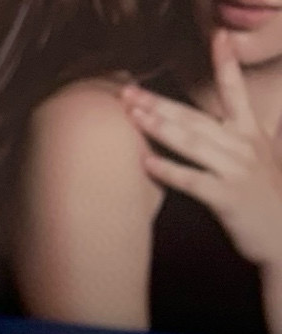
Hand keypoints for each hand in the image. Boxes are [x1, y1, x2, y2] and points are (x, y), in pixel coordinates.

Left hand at [123, 30, 281, 280]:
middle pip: (196, 117)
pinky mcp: (227, 196)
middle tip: (129, 92)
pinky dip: (169, 171)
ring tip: (133, 117)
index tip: (218, 36)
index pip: (236, 91)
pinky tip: (146, 163)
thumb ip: (251, 132)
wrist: (281, 235)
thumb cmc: (264, 196)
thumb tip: (246, 113)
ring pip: (193, 143)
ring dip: (160, 128)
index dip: (227, 64)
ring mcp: (236, 169)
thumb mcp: (262, 156)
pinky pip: (192, 180)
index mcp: (250, 132)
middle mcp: (244, 145)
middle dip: (160, 103)